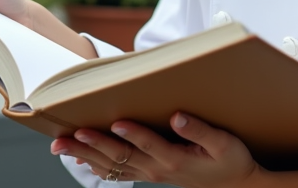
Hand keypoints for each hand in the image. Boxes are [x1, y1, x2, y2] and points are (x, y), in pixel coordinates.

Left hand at [51, 113, 266, 187]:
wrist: (234, 185)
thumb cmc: (231, 160)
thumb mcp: (224, 143)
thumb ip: (200, 130)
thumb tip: (177, 117)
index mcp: (176, 158)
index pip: (149, 144)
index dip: (133, 133)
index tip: (115, 122)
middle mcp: (158, 168)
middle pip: (121, 156)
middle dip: (93, 145)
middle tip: (70, 136)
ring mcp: (152, 173)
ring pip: (113, 166)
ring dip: (86, 155)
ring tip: (62, 146)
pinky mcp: (151, 174)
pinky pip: (118, 173)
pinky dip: (97, 166)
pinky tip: (81, 159)